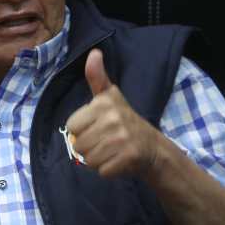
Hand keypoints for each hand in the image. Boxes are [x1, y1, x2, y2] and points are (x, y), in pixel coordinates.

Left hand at [66, 48, 162, 178]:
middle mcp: (113, 119)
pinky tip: (119, 160)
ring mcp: (122, 139)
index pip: (71, 127)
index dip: (82, 130)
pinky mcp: (128, 157)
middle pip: (78, 145)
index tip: (97, 127)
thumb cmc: (124, 120)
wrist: (152, 147)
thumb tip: (94, 53)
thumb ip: (97, 77)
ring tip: (112, 150)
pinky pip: (102, 171)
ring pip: (88, 160)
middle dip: (89, 147)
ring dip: (98, 160)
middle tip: (106, 141)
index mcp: (103, 104)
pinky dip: (108, 170)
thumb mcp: (109, 96)